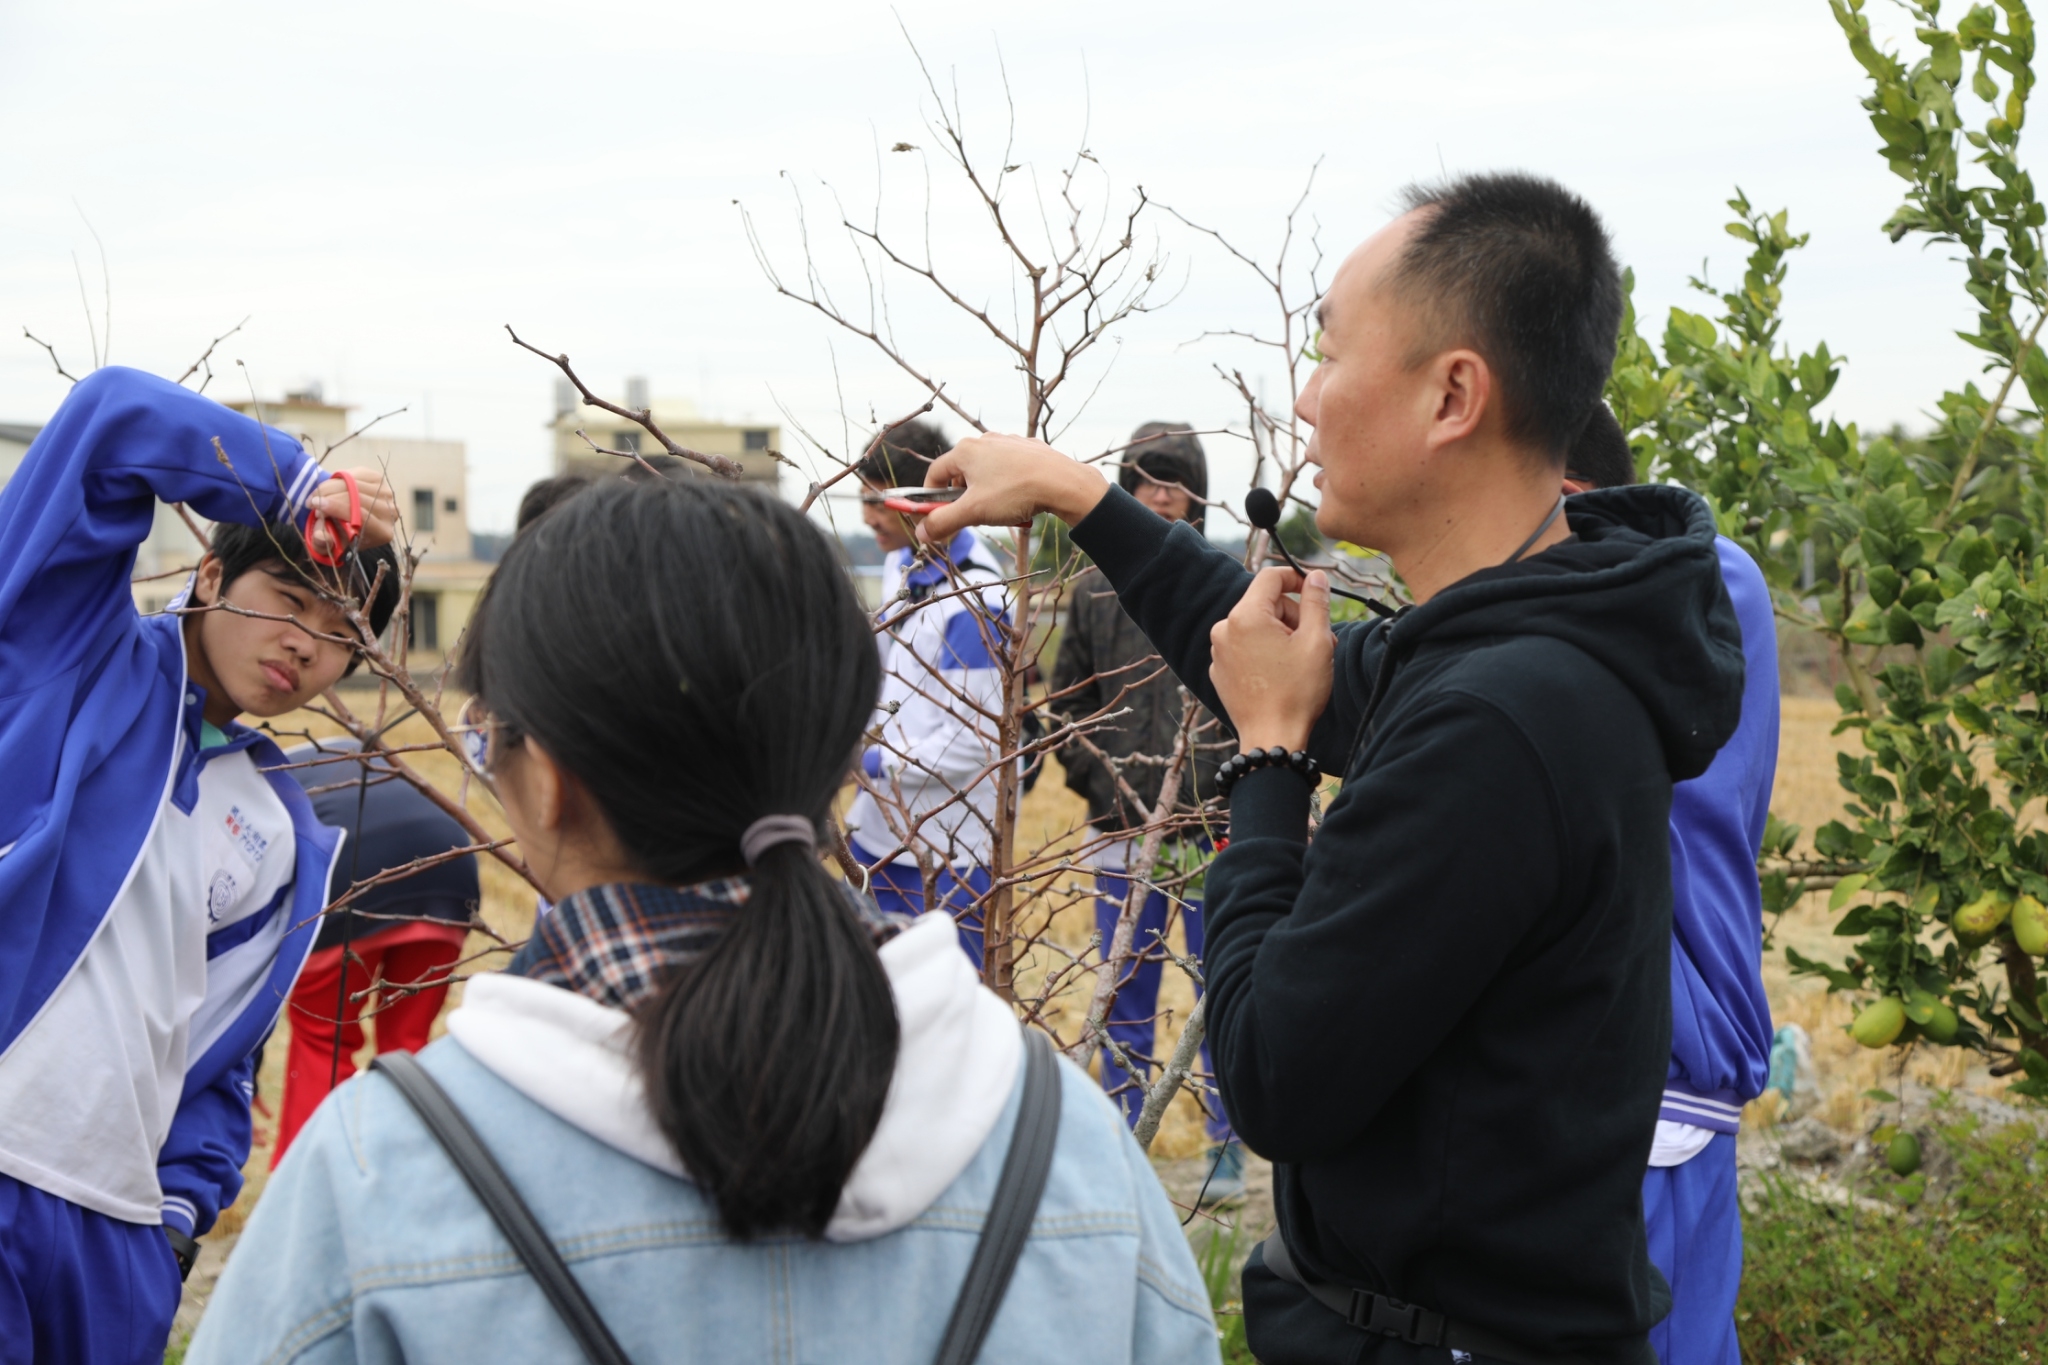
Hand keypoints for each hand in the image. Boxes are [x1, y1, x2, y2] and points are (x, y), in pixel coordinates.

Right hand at [307, 468, 397, 552]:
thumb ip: (323, 544)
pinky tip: (329, 488)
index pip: (362, 515)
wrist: (349, 521)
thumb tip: (321, 536)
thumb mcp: (330, 544)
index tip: (316, 505)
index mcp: (383, 532)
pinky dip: (337, 479)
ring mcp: (386, 493)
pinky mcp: (379, 479)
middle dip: (329, 496)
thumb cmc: (341, 535)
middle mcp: (390, 512)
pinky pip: (354, 474)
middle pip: (357, 497)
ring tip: (317, 495)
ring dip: (329, 487)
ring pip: (354, 483)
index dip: (337, 508)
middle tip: (312, 501)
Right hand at [916, 433, 1109, 542]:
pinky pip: (1009, 470)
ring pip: (986, 472)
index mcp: (965, 450)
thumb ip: (943, 522)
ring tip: (999, 510)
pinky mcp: (1029, 449)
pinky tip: (1019, 500)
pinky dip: (1007, 486)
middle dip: (961, 498)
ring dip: (985, 493)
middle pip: (961, 472)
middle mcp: (984, 440)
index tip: (934, 516)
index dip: (930, 497)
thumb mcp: (973, 512)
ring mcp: (1008, 443)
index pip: (935, 473)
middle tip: (970, 517)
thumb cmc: (1014, 493)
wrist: (1063, 482)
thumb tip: (921, 534)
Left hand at [1210, 567, 1333, 752]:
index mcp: (1246, 616)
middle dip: (1293, 615)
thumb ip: (1316, 602)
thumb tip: (1316, 576)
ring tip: (1303, 660)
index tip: (1315, 590)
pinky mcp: (1220, 671)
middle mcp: (1224, 629)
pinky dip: (1264, 652)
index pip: (1271, 577)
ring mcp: (1218, 651)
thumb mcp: (1316, 641)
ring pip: (1256, 626)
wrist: (1272, 739)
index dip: (1296, 578)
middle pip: (1265, 603)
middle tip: (1318, 640)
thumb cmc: (1297, 691)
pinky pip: (1245, 648)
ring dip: (1281, 635)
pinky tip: (1282, 674)